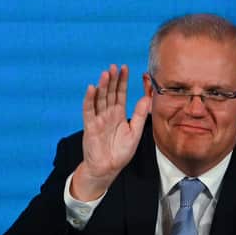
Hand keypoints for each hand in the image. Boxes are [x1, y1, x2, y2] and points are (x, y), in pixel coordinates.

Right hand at [72, 64, 149, 200]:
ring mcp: (98, 119)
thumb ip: (140, 116)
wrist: (108, 168)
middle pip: (110, 93)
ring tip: (105, 74)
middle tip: (114, 66)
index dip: (122, 81)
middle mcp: (108, 114)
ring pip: (100, 99)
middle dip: (112, 80)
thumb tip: (147, 98)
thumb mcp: (135, 133)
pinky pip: (89, 110)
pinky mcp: (90, 126)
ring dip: (102, 86)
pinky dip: (89, 100)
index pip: (120, 94)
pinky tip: (92, 88)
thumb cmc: (120, 153)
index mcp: (119, 114)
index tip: (125, 68)